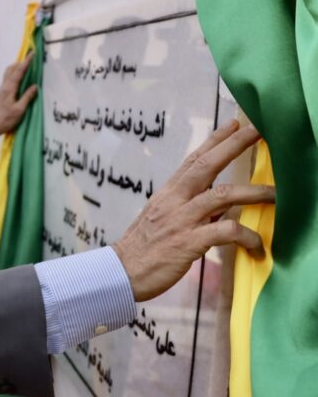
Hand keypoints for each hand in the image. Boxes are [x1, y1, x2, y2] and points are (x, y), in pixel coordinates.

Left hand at [0, 52, 38, 140]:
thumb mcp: (20, 109)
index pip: (19, 72)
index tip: (32, 54)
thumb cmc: (6, 119)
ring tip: (27, 66)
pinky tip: (20, 77)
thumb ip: (27, 97)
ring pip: (9, 73)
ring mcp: (3, 89)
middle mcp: (5, 86)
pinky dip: (15, 74)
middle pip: (11, 69)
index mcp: (9, 88)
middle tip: (30, 58)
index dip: (26, 62)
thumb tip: (35, 86)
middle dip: (21, 62)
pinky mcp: (2, 93)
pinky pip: (9, 78)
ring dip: (17, 67)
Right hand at [113, 121, 273, 300]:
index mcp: (168, 194)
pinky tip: (257, 245)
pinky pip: (225, 232)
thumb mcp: (163, 220)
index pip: (193, 160)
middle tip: (257, 131)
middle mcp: (174, 201)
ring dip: (254, 193)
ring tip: (276, 194)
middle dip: (233, 146)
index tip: (233, 124)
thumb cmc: (143, 249)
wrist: (121, 272)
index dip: (214, 140)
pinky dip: (246, 236)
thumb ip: (189, 209)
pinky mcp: (188, 242)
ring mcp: (181, 220)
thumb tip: (218, 208)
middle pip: (206, 165)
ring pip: (222, 196)